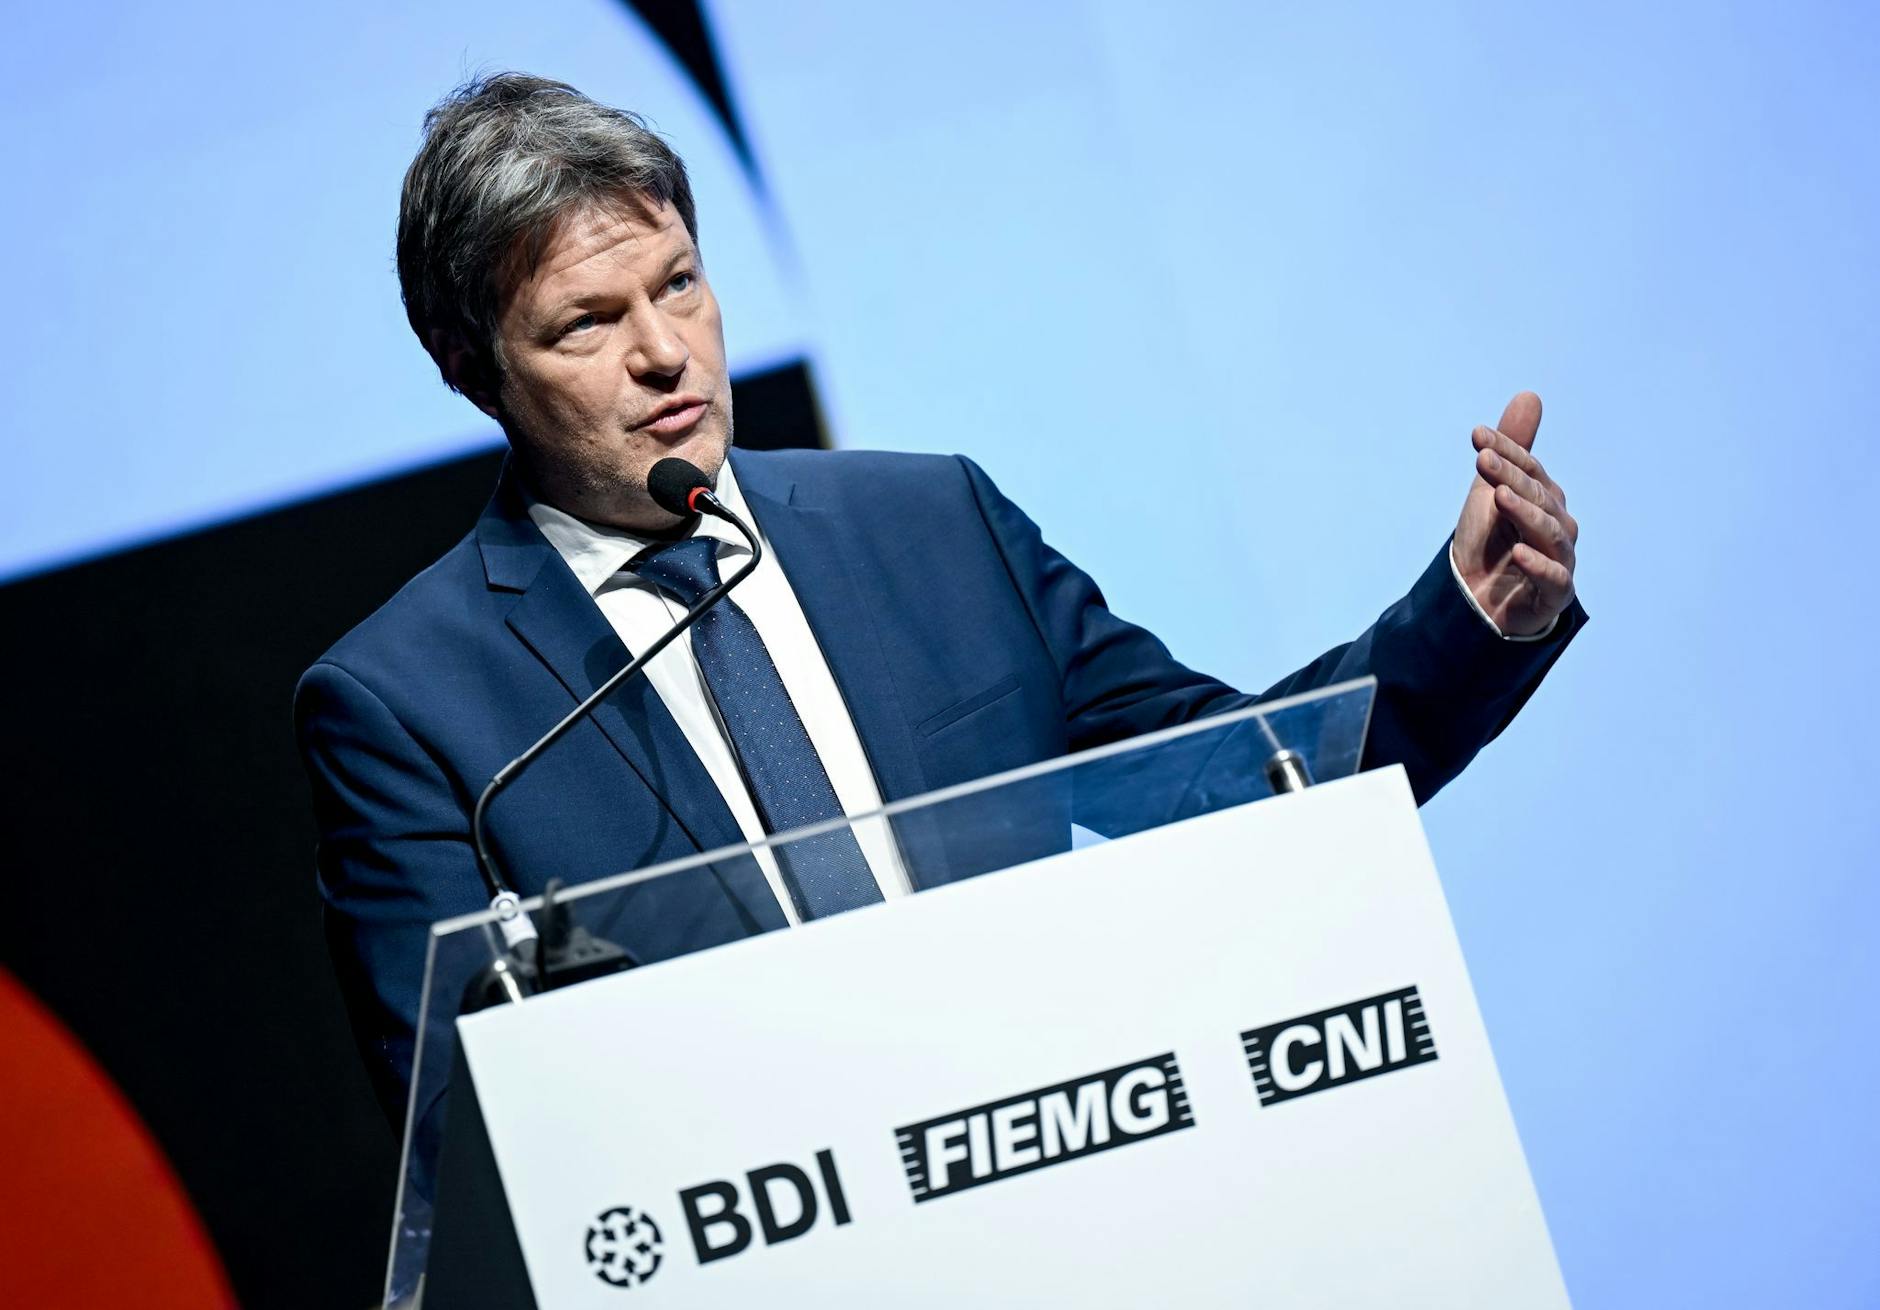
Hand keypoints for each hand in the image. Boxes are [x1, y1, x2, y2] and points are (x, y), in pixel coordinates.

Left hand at [1452, 391, 1577, 636]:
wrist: (1477, 600)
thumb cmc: (1490, 544)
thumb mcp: (1492, 492)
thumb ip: (1512, 448)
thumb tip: (1530, 394)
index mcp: (1546, 499)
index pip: (1529, 469)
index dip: (1506, 451)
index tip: (1476, 436)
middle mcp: (1558, 526)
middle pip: (1538, 496)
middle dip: (1511, 476)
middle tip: (1483, 459)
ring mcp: (1560, 560)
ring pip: (1549, 532)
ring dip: (1525, 512)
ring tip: (1499, 496)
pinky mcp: (1555, 594)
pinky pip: (1553, 577)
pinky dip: (1539, 564)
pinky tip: (1519, 552)